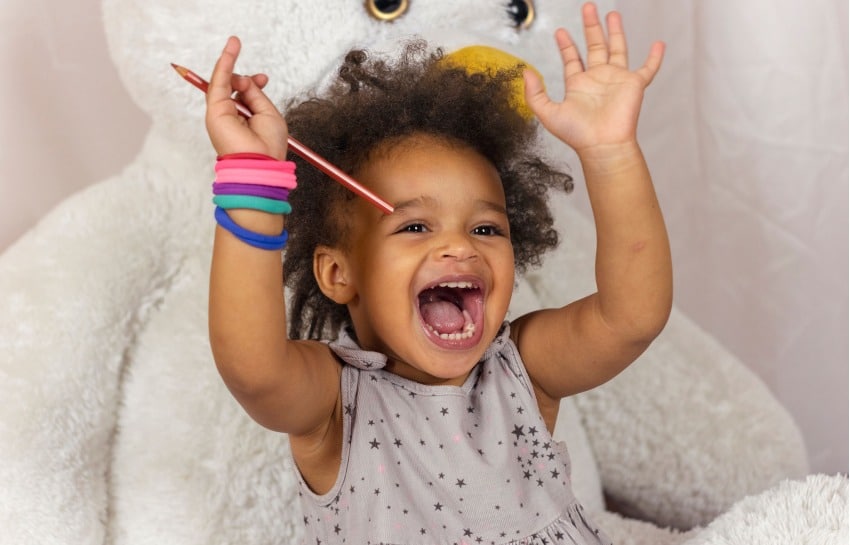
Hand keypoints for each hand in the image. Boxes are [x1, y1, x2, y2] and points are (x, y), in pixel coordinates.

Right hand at [205, 36, 288, 159]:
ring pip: (222, 81)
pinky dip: (224, 64)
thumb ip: (255, 94)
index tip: (263, 78)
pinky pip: (218, 81)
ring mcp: (221, 113)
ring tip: (234, 43)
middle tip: (259, 77)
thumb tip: (245, 79)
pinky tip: (229, 50)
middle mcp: (231, 117)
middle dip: (244, 77)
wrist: (260, 163)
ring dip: (228, 60)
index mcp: (245, 120)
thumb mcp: (268, 113)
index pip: (243, 95)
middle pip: (232, 87)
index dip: (252, 83)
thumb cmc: (268, 146)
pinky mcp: (215, 110)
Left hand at [524, 2, 663, 154]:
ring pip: (618, 49)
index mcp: (579, 84)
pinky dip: (655, 57)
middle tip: (588, 7)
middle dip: (591, 27)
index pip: (572, 59)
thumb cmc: (577, 134)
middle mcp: (598, 79)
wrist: (602, 145)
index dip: (566, 45)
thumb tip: (526, 72)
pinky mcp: (634, 84)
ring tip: (612, 14)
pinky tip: (658, 44)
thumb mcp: (547, 113)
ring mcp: (617, 80)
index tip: (560, 31)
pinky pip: (648, 68)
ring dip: (615, 31)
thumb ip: (534, 94)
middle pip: (595, 46)